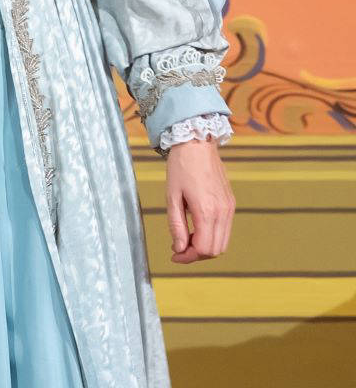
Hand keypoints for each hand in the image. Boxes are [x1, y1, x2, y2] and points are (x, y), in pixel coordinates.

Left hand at [166, 138, 234, 262]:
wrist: (196, 144)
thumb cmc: (180, 167)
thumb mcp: (171, 196)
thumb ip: (176, 225)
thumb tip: (179, 249)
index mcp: (207, 211)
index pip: (204, 248)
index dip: (188, 257)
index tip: (174, 255)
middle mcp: (223, 212)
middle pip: (216, 250)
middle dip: (197, 254)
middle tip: (179, 248)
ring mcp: (229, 209)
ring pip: (223, 243)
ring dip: (205, 246)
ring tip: (186, 238)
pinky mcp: (231, 204)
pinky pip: (225, 230)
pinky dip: (212, 236)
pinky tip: (196, 228)